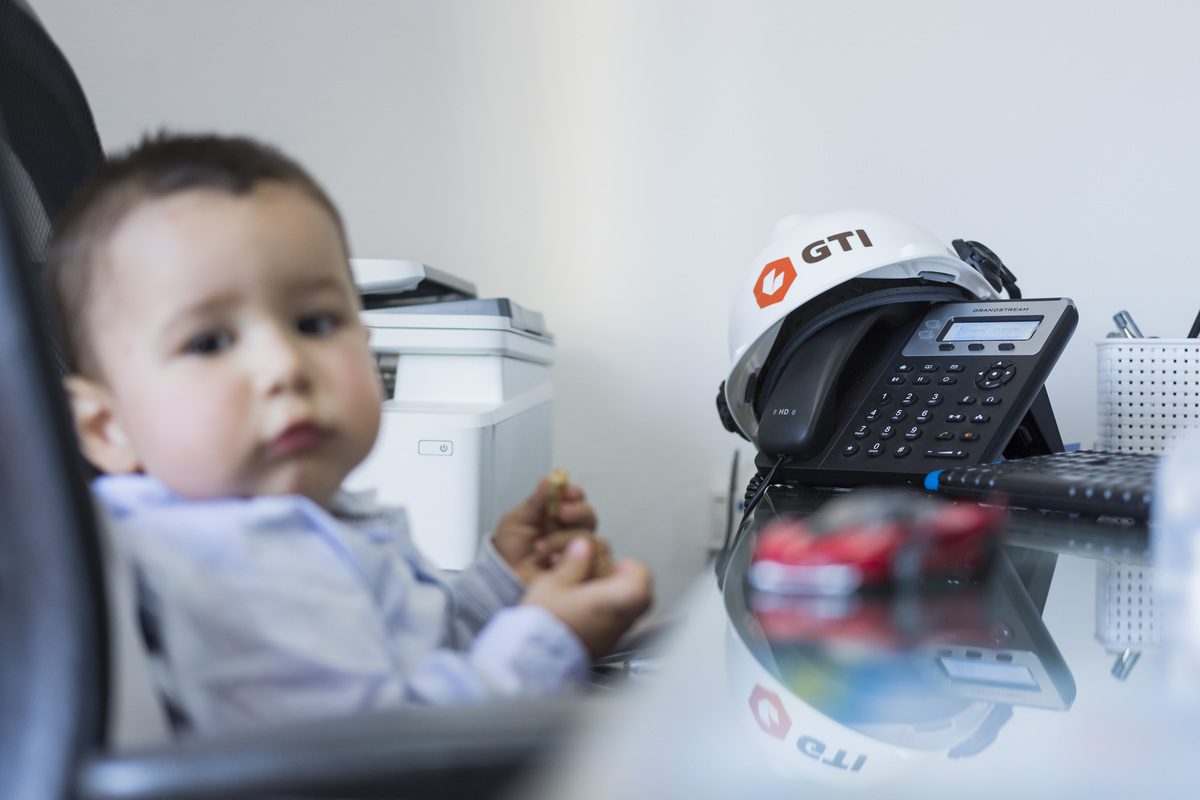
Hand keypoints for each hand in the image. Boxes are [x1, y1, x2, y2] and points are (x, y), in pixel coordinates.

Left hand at [492, 473, 597, 583]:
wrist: (504, 577)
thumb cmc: (510, 549)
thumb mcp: (516, 520)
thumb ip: (534, 502)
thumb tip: (549, 479)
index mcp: (557, 514)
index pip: (576, 498)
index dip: (574, 493)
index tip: (565, 491)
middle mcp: (570, 530)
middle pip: (589, 516)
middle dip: (578, 512)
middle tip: (561, 513)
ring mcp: (576, 551)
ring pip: (589, 538)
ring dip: (566, 539)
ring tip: (541, 547)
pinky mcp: (579, 571)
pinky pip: (592, 563)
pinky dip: (574, 560)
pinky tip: (553, 561)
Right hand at [522, 536, 653, 658]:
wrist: (530, 659)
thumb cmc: (541, 623)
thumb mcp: (553, 583)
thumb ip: (574, 563)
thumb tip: (584, 547)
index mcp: (608, 602)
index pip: (642, 582)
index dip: (635, 568)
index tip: (620, 563)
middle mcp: (616, 622)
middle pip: (641, 600)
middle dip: (628, 582)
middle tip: (611, 574)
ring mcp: (610, 638)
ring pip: (628, 614)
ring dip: (616, 598)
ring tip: (592, 591)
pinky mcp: (600, 649)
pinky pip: (613, 627)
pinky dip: (605, 615)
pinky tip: (584, 610)